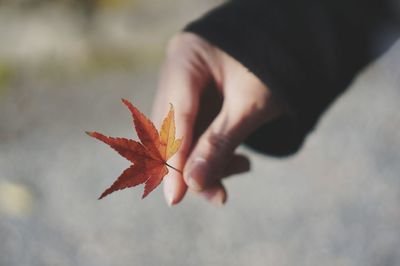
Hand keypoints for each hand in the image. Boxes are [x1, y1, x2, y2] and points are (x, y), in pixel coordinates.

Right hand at [152, 33, 281, 205]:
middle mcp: (176, 72)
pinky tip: (239, 162)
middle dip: (193, 166)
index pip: (175, 115)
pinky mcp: (195, 102)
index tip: (175, 198)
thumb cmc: (274, 66)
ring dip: (206, 162)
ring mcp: (184, 88)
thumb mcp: (251, 104)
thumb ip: (220, 142)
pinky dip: (214, 152)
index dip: (174, 159)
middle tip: (217, 196)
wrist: (289, 49)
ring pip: (183, 137)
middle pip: (172, 130)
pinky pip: (196, 134)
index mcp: (186, 57)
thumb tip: (193, 184)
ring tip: (241, 169)